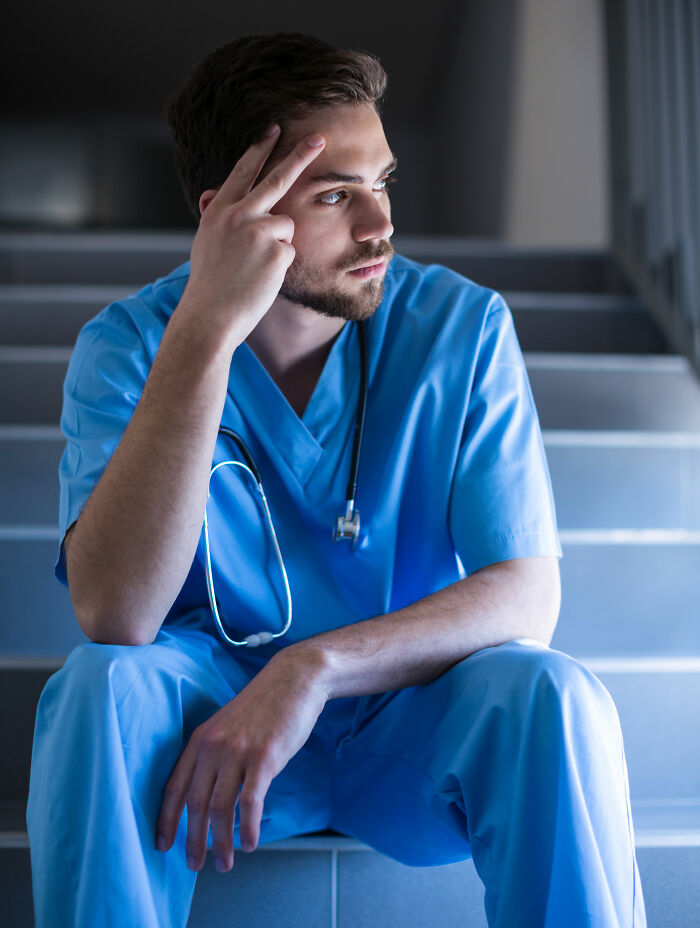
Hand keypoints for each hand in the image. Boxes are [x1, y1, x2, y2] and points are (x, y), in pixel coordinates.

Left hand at [156, 648, 327, 871]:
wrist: (295, 680)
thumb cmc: (265, 705)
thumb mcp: (229, 725)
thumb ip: (217, 755)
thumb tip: (212, 796)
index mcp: (201, 738)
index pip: (175, 786)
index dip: (167, 819)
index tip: (163, 845)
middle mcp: (214, 745)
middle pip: (195, 803)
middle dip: (193, 840)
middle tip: (194, 865)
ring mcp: (238, 751)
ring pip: (221, 808)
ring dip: (221, 842)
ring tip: (225, 863)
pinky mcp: (264, 757)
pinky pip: (251, 802)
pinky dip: (249, 828)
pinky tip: (251, 843)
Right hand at [178, 125, 325, 340]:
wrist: (210, 316)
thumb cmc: (209, 284)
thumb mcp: (206, 242)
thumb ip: (216, 217)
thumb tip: (211, 194)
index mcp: (219, 210)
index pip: (243, 172)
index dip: (260, 149)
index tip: (274, 129)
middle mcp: (239, 214)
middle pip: (277, 179)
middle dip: (300, 156)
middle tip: (319, 139)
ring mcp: (259, 231)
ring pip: (286, 226)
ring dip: (277, 245)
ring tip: (254, 268)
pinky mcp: (277, 251)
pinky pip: (290, 251)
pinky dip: (280, 266)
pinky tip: (261, 278)